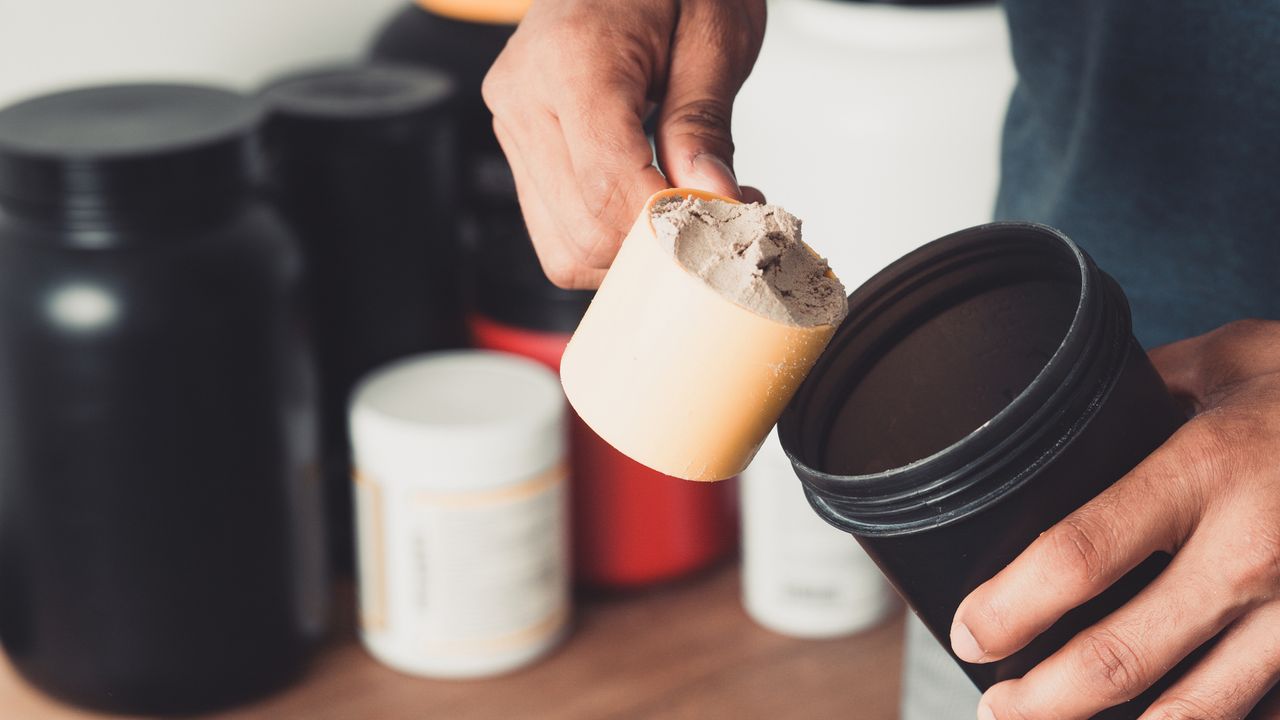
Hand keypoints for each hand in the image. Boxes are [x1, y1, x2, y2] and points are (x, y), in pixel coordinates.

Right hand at [482, 0, 766, 287]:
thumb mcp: (712, 35)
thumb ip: (704, 122)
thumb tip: (714, 200)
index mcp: (569, 59)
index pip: (608, 185)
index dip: (670, 224)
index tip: (729, 222)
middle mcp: (523, 97)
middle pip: (582, 231)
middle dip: (657, 247)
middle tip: (722, 220)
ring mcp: (512, 125)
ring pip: (564, 248)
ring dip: (633, 253)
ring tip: (690, 215)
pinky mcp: (519, 145)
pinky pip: (559, 230)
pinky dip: (612, 238)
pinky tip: (655, 208)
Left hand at [950, 319, 1279, 718]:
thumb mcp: (1231, 360)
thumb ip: (1144, 391)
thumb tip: (1064, 415)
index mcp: (1209, 468)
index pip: (1081, 554)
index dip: (1011, 607)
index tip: (971, 632)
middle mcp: (1254, 550)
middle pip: (1123, 658)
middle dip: (1042, 701)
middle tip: (994, 706)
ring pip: (1195, 710)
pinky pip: (1266, 709)